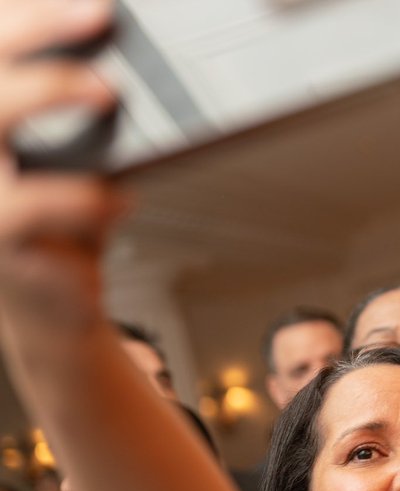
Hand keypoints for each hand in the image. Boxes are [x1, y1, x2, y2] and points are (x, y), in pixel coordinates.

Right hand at [0, 0, 121, 324]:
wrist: (55, 306)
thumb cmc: (63, 223)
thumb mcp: (75, 159)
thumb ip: (85, 113)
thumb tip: (133, 59)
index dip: (21, 14)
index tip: (85, 1)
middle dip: (36, 28)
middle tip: (97, 13)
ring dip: (50, 92)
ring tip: (110, 91)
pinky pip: (29, 203)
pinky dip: (84, 195)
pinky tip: (122, 198)